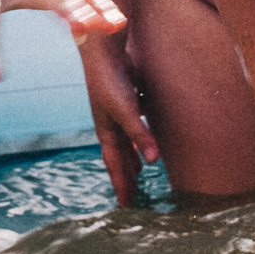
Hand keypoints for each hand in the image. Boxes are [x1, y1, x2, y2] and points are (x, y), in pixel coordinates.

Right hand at [79, 31, 159, 206]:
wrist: (102, 48)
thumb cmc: (110, 79)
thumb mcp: (126, 109)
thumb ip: (140, 133)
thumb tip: (152, 161)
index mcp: (107, 131)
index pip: (115, 165)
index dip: (121, 185)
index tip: (126, 206)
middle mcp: (110, 124)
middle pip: (120, 156)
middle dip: (126, 177)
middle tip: (132, 197)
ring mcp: (117, 111)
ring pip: (126, 141)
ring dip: (132, 157)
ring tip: (139, 172)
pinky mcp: (126, 98)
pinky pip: (135, 124)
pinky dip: (140, 135)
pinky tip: (149, 134)